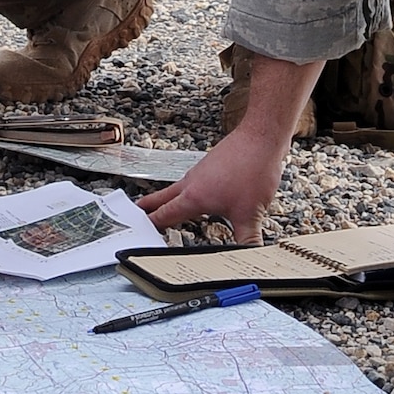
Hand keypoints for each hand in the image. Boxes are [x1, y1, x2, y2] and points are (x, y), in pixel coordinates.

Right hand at [139, 53, 320, 240]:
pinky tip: (197, 192)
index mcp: (194, 197)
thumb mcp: (250, 213)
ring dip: (167, 198)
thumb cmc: (253, 169)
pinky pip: (192, 181)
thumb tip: (250, 256)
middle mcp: (192, 183)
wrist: (261, 137)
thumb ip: (248, 239)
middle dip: (147, 208)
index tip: (138, 234)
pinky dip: (186, 190)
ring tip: (163, 205)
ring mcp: (200, 172)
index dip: (151, 227)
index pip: (164, 216)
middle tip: (133, 214)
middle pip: (162, 198)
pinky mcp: (210, 165)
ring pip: (176, 188)